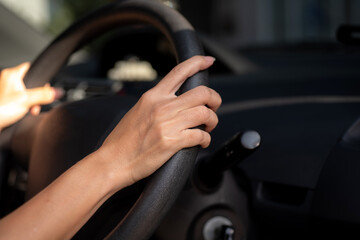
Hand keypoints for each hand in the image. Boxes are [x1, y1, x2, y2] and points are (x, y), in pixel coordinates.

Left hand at [0, 63, 61, 129]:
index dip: (41, 76)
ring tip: (32, 109)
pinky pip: (23, 100)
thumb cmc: (1, 110)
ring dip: (34, 102)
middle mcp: (9, 80)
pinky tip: (28, 112)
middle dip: (38, 95)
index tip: (46, 86)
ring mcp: (8, 91)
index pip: (31, 68)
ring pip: (28, 93)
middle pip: (32, 82)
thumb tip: (58, 91)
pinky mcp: (9, 100)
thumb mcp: (27, 100)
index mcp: (11, 74)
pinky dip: (28, 106)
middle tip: (38, 102)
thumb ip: (44, 95)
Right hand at [98, 56, 221, 189]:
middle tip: (213, 108)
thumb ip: (156, 103)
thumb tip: (174, 102)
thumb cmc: (122, 140)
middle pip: (202, 92)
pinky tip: (202, 142)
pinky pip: (200, 135)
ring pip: (205, 113)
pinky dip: (206, 139)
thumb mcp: (137, 111)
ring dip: (212, 121)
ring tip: (208, 127)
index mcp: (153, 96)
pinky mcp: (172, 142)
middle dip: (215, 99)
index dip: (198, 63)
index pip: (179, 72)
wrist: (113, 161)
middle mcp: (162, 106)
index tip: (209, 61)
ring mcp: (168, 123)